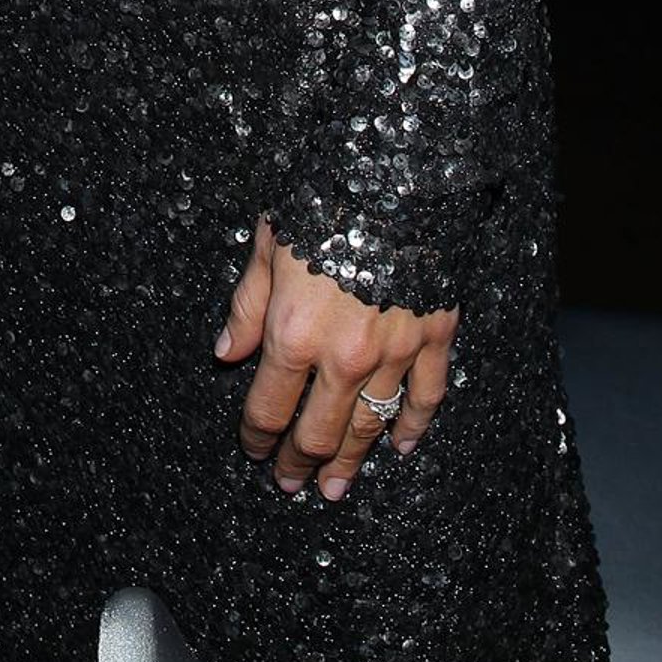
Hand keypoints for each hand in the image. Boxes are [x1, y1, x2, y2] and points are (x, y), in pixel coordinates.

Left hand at [217, 218, 455, 500]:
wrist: (395, 173)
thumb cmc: (321, 198)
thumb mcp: (268, 242)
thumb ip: (247, 305)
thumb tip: (227, 353)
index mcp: (295, 330)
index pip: (269, 405)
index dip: (256, 435)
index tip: (252, 449)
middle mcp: (344, 354)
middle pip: (318, 430)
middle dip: (299, 462)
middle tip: (289, 483)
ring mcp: (394, 350)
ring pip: (369, 425)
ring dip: (349, 462)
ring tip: (334, 488)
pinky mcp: (434, 336)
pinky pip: (425, 398)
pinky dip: (413, 428)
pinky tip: (400, 448)